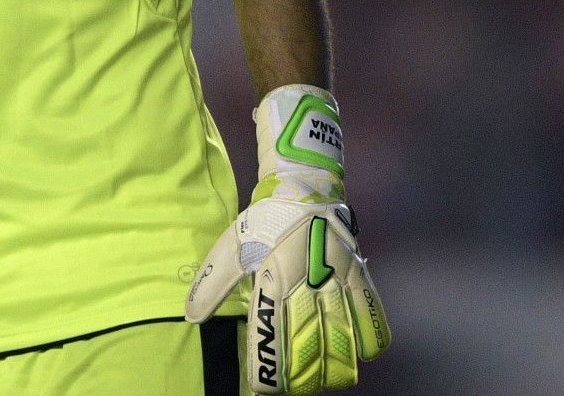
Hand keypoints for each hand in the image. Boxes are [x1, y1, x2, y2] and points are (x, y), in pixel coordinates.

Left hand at [185, 85, 389, 393]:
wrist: (304, 187)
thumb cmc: (264, 220)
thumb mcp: (231, 247)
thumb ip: (211, 285)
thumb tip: (191, 317)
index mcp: (272, 281)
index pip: (269, 337)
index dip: (267, 370)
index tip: (263, 388)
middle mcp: (307, 286)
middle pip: (310, 346)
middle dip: (303, 376)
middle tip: (297, 388)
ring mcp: (337, 281)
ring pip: (344, 338)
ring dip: (337, 365)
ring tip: (328, 380)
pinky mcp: (358, 274)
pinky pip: (372, 314)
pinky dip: (372, 338)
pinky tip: (365, 355)